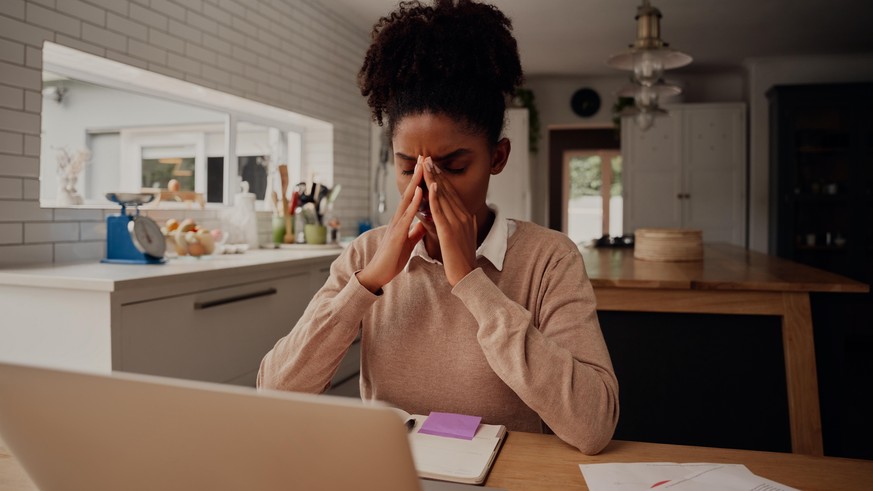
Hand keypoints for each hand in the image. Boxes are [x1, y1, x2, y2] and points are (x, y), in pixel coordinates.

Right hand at [356, 158, 426, 292]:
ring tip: (422, 166)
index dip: (419, 182)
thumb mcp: (408, 242)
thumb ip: (415, 231)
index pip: (412, 197)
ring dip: (415, 182)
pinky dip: (414, 202)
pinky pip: (407, 215)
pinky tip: (420, 191)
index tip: (426, 167)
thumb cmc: (393, 258)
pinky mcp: (397, 233)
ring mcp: (396, 224)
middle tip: (423, 156)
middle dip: (416, 174)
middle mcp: (398, 218)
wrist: (379, 273)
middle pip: (409, 192)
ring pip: (407, 199)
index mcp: (402, 220)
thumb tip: (423, 223)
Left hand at [422, 157, 477, 286]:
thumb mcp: (465, 237)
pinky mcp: (449, 231)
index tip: (434, 165)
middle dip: (437, 173)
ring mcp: (457, 223)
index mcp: (465, 217)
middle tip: (427, 157)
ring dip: (434, 179)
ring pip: (443, 196)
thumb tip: (468, 217)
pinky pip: (441, 211)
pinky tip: (431, 185)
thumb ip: (465, 224)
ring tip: (427, 164)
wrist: (467, 276)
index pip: (451, 193)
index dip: (442, 178)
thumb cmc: (463, 259)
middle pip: (447, 190)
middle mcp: (462, 216)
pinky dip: (435, 197)